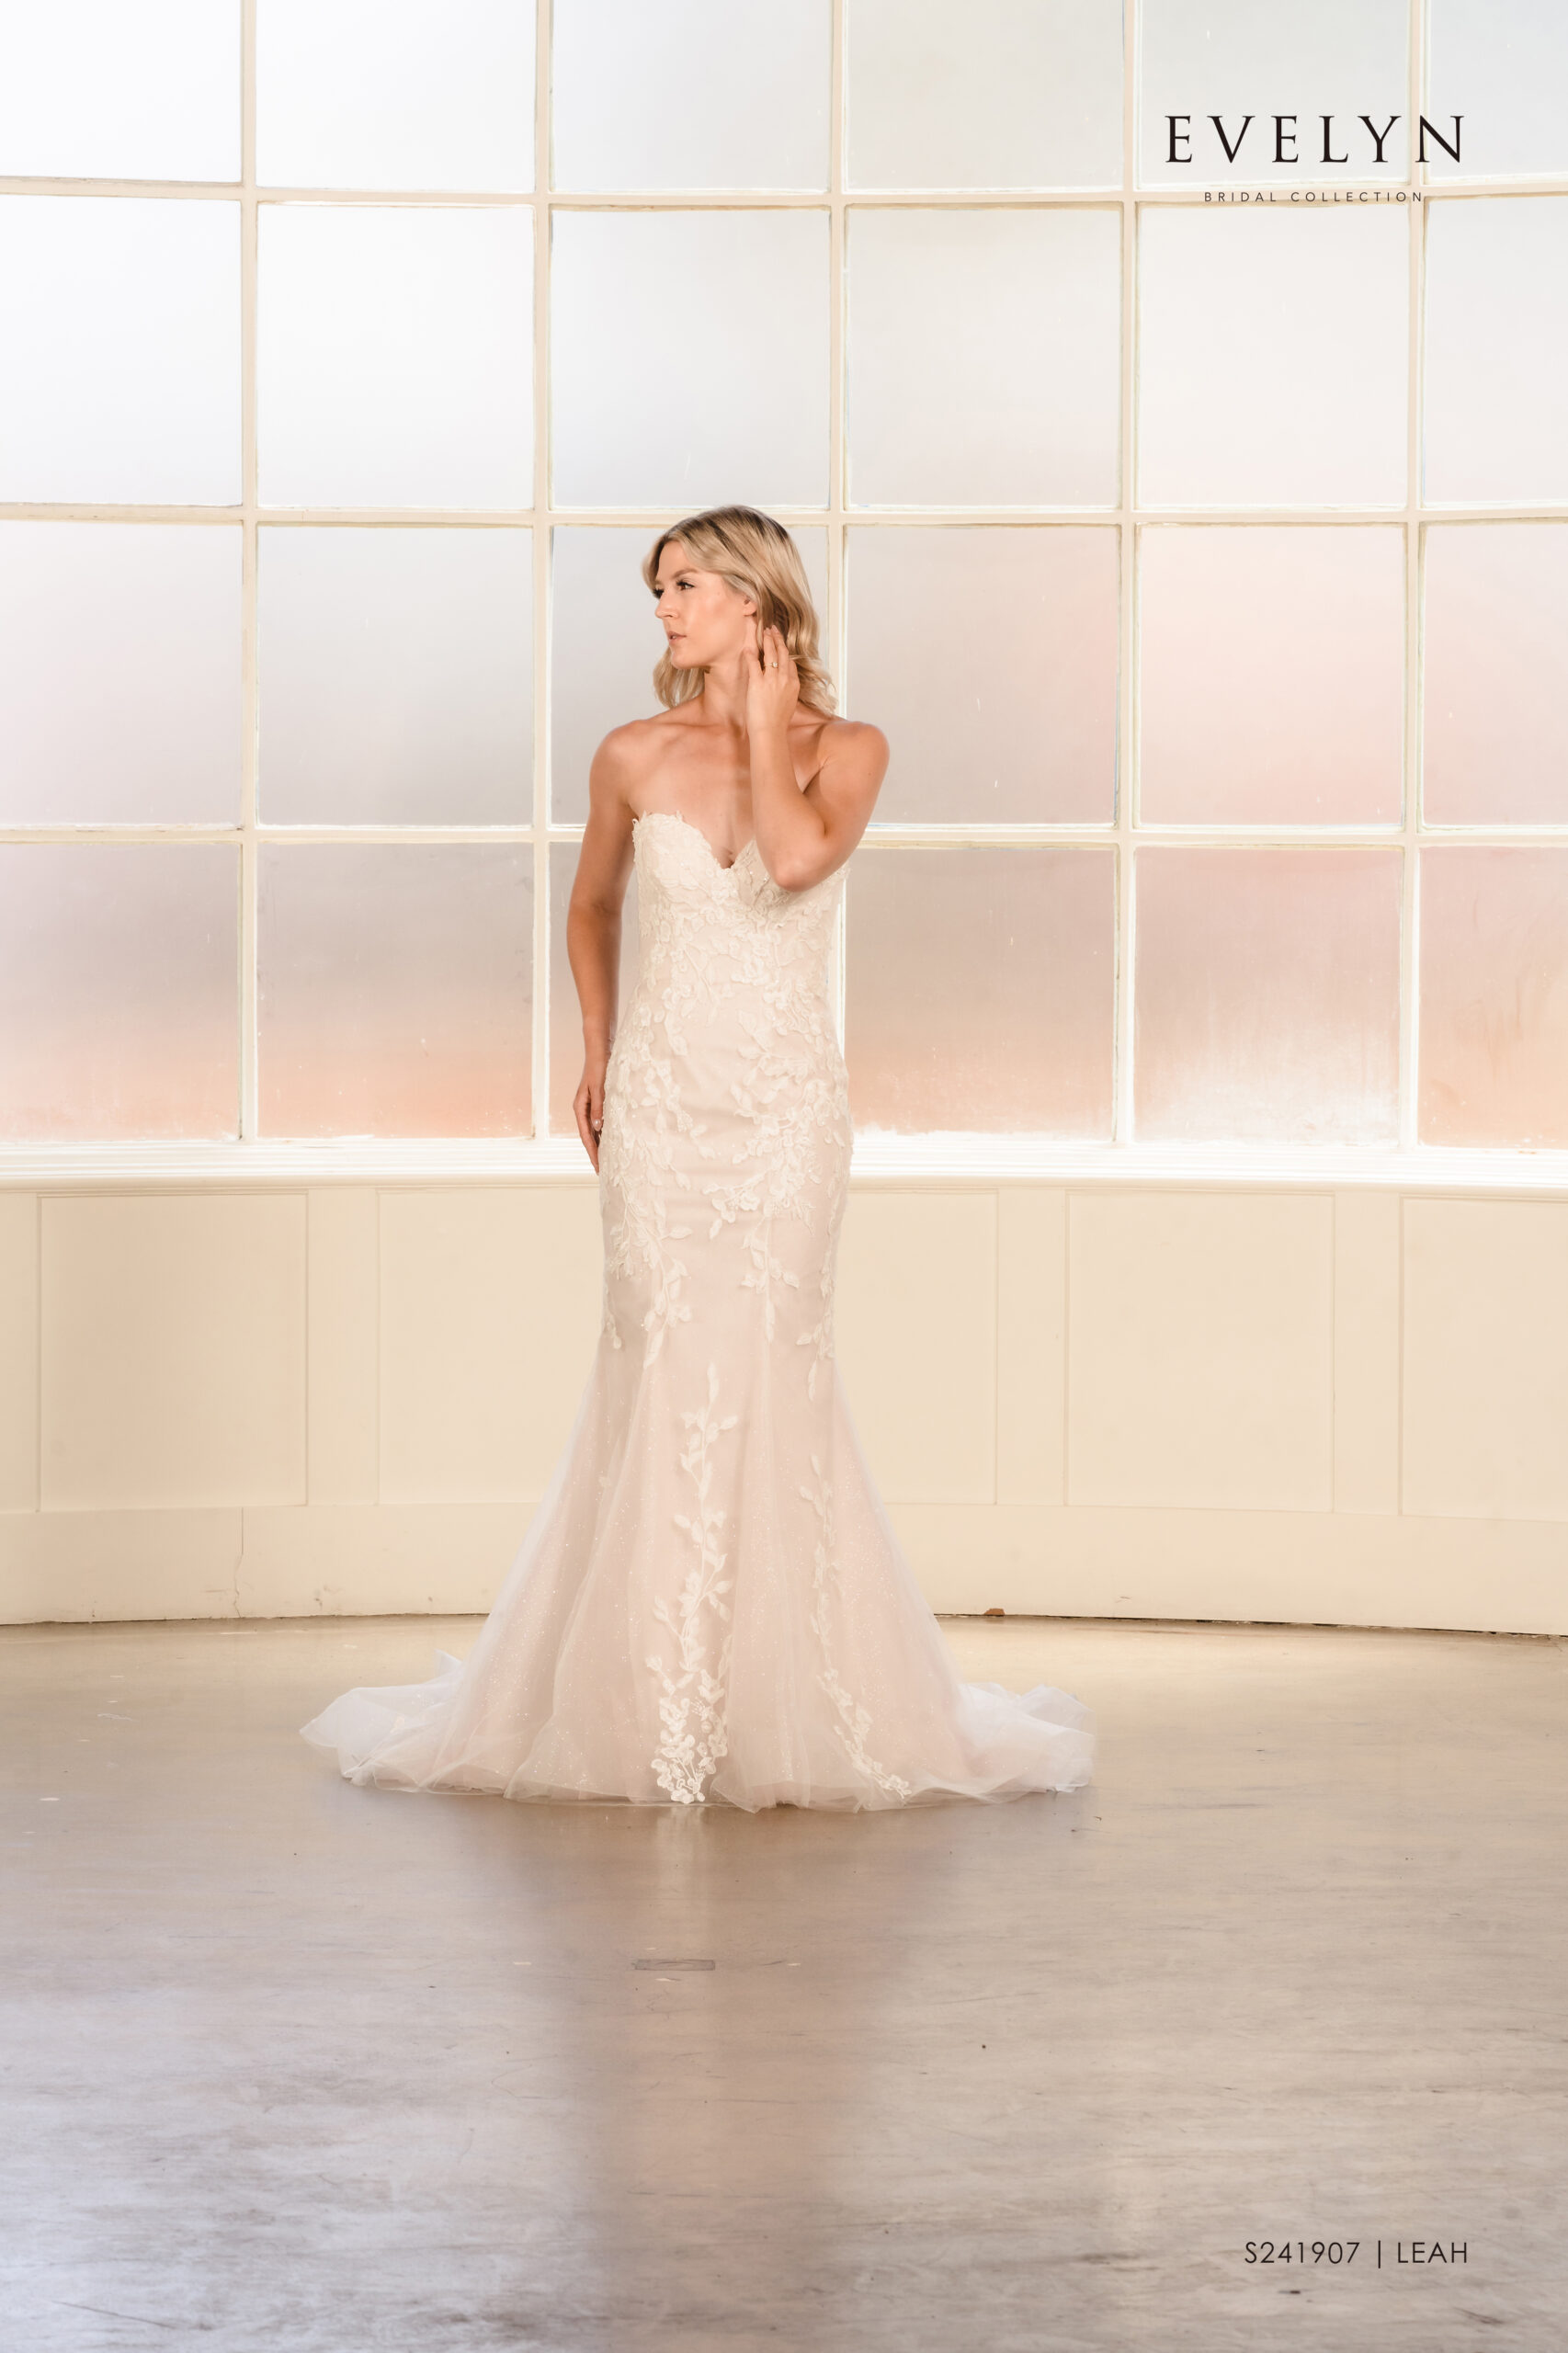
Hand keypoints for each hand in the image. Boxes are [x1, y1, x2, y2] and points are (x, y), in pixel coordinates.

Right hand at [573, 1049, 607, 1171]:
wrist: (598, 1050)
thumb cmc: (599, 1067)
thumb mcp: (600, 1088)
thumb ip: (599, 1108)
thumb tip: (598, 1128)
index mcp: (580, 1107)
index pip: (585, 1136)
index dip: (592, 1152)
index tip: (599, 1167)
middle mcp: (582, 1109)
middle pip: (588, 1136)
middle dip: (595, 1153)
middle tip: (602, 1171)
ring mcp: (589, 1106)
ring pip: (593, 1131)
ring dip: (599, 1145)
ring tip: (607, 1161)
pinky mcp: (596, 1102)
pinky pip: (599, 1123)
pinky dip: (603, 1134)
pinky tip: (610, 1141)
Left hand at [744, 621, 799, 737]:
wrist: (770, 732)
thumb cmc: (778, 724)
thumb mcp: (789, 706)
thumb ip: (788, 693)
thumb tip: (786, 688)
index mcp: (793, 685)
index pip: (791, 664)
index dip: (786, 653)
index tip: (782, 645)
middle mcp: (784, 679)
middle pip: (782, 654)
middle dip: (778, 639)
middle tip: (773, 629)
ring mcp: (771, 680)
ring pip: (771, 654)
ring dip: (767, 640)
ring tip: (764, 631)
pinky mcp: (757, 684)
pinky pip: (754, 664)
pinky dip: (750, 654)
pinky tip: (748, 646)